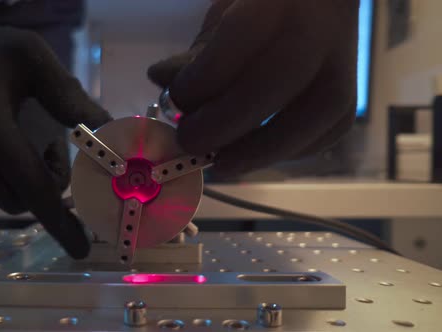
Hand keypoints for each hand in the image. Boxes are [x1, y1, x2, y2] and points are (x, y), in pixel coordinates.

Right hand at [0, 24, 110, 257]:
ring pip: (8, 196)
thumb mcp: (36, 55)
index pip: (26, 183)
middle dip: (50, 185)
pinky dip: (15, 174)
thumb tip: (107, 131)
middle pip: (20, 198)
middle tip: (60, 150)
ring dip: (33, 178)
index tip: (81, 249)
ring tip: (37, 139)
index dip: (57, 219)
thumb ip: (69, 96)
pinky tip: (15, 142)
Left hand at [148, 0, 358, 173]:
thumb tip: (160, 80)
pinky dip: (288, 152)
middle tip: (191, 142)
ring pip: (318, 112)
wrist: (320, 8)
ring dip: (264, 149)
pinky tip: (254, 155)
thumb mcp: (223, 20)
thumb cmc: (262, 13)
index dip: (206, 77)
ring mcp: (346, 64)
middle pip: (283, 78)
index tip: (173, 103)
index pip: (243, 35)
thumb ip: (196, 54)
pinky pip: (327, 132)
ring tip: (222, 164)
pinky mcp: (352, 98)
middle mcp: (323, 27)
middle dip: (230, 120)